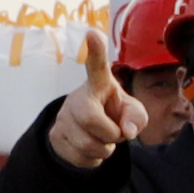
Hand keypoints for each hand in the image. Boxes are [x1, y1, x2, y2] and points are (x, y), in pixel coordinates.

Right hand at [48, 26, 146, 169]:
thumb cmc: (114, 114)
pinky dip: (94, 159)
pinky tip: (91, 147)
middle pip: (92, 120)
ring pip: (88, 145)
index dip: (95, 51)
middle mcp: (77, 97)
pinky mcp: (55, 135)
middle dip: (111, 134)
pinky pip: (81, 158)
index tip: (92, 33)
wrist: (88, 133)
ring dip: (105, 149)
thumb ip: (137, 118)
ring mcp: (63, 116)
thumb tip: (127, 131)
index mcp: (99, 84)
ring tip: (103, 139)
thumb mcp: (133, 113)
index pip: (96, 66)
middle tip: (115, 132)